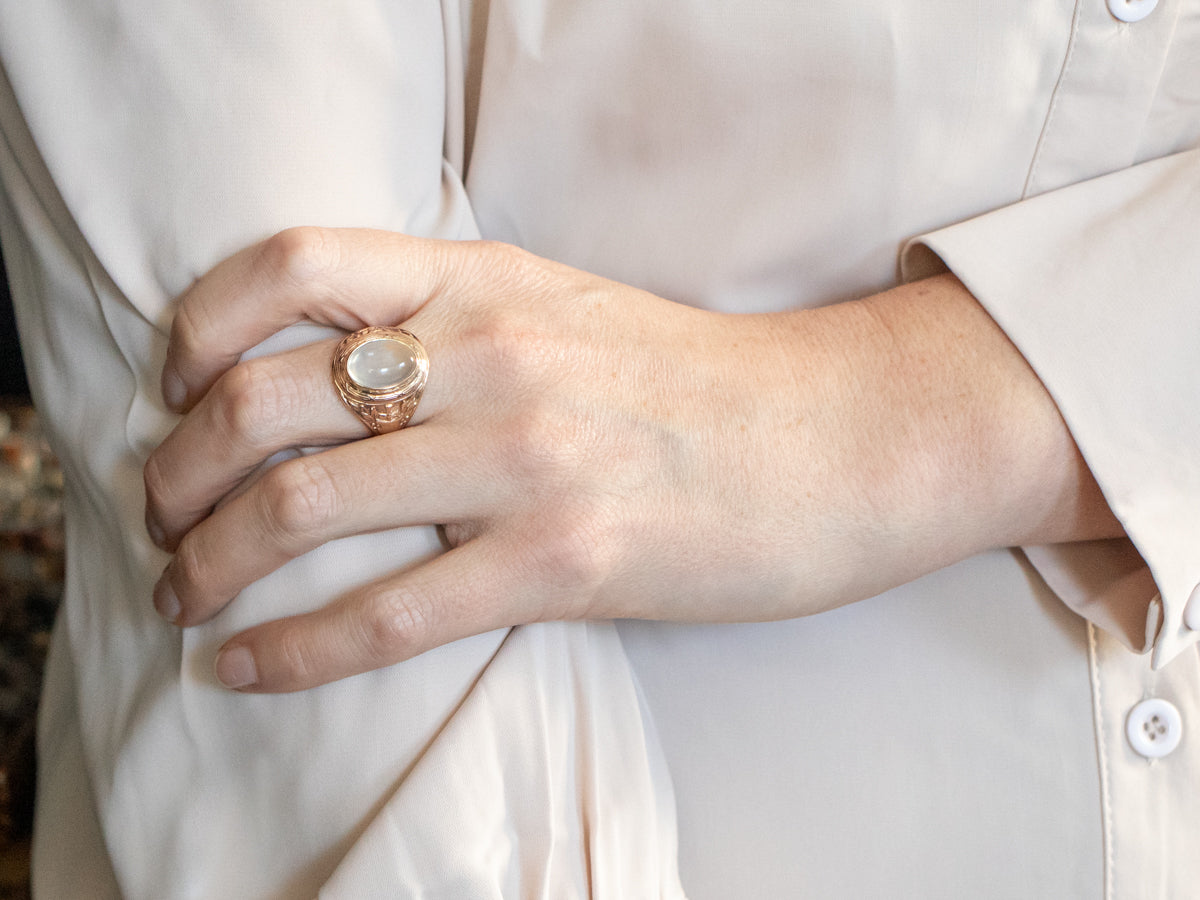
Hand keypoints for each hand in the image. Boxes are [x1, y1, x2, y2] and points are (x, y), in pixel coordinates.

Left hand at [144, 228, 1119, 691]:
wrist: (842, 438)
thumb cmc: (704, 383)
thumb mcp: (570, 308)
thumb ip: (459, 322)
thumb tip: (342, 376)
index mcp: (487, 281)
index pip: (293, 264)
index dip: (202, 325)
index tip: (176, 383)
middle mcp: (493, 354)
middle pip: (264, 401)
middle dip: (177, 471)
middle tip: (163, 515)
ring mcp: (526, 457)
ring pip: (301, 508)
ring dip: (209, 561)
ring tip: (186, 593)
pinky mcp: (566, 560)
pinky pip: (385, 614)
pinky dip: (290, 649)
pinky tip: (245, 668)